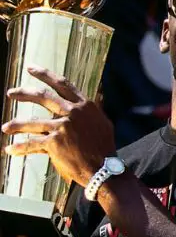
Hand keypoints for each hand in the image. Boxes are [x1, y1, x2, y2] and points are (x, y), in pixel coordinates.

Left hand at [1, 66, 114, 185]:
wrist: (104, 168)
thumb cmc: (104, 147)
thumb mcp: (103, 123)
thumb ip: (94, 109)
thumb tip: (98, 95)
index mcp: (85, 106)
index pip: (62, 84)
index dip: (45, 74)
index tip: (31, 68)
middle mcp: (73, 113)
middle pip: (43, 97)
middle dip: (24, 93)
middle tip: (10, 93)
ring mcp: (63, 127)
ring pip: (32, 121)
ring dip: (15, 125)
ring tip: (5, 127)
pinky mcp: (54, 143)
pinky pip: (31, 143)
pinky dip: (19, 147)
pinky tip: (10, 149)